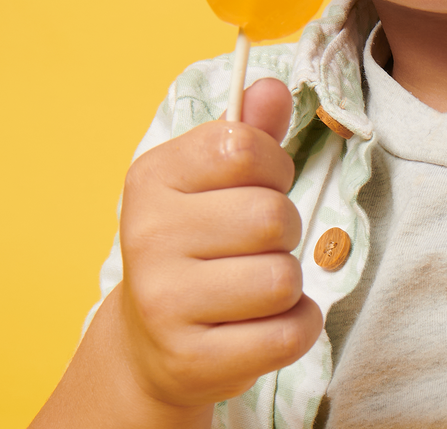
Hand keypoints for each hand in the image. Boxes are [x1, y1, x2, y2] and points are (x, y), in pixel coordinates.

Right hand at [118, 77, 322, 406]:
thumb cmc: (199, 242)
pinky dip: (298, 325)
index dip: (273, 166)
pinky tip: (264, 322)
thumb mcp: (215, 179)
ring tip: (254, 285)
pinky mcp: (191, 360)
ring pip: (283, 277)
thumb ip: (251, 130)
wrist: (153, 343)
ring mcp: (164, 303)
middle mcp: (148, 236)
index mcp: (152, 177)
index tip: (259, 185)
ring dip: (289, 282)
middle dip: (285, 229)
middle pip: (271, 216)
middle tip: (255, 244)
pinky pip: (290, 332)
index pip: (244, 148)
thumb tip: (273, 86)